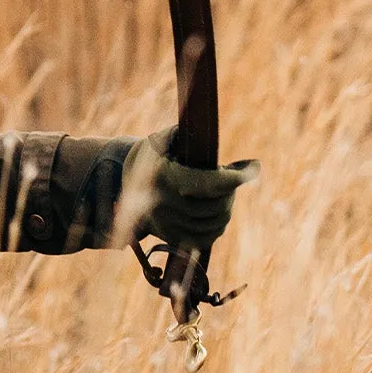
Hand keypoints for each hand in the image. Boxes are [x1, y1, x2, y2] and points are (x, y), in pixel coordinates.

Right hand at [121, 127, 259, 250]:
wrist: (118, 183)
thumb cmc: (150, 155)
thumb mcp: (163, 138)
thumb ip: (187, 134)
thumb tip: (214, 134)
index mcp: (163, 177)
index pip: (212, 184)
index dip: (238, 177)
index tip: (253, 167)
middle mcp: (163, 204)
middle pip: (217, 205)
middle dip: (231, 190)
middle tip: (232, 178)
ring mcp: (166, 224)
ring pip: (215, 223)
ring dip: (226, 207)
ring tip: (223, 194)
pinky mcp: (168, 236)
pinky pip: (205, 238)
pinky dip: (217, 226)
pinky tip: (216, 212)